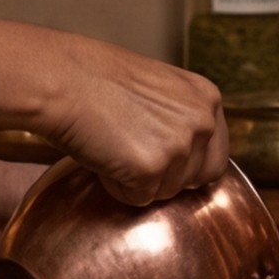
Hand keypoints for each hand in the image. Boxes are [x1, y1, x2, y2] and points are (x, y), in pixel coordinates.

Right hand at [37, 43, 227, 201]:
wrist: (62, 80)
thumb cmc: (97, 79)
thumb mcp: (159, 88)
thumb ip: (181, 118)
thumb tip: (186, 156)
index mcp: (207, 98)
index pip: (215, 156)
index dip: (185, 165)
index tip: (159, 158)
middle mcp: (202, 121)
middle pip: (196, 180)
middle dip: (165, 176)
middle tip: (131, 152)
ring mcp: (179, 146)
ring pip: (166, 192)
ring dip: (138, 180)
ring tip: (113, 145)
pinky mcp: (152, 169)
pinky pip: (138, 199)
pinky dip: (117, 186)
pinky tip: (103, 155)